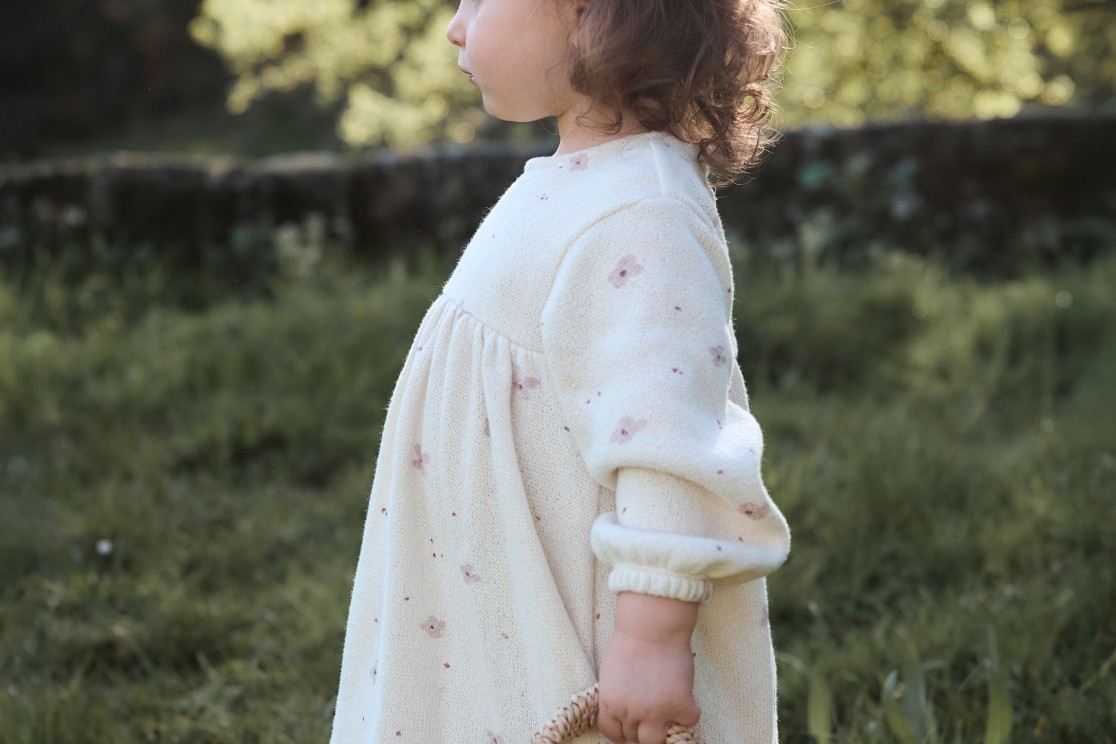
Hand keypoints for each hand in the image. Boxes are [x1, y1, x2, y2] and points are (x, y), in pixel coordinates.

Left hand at [597, 593, 701, 743]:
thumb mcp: (611, 673)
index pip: (612, 733)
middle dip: (642, 727)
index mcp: (610, 702)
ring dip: (663, 728)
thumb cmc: (631, 639)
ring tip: (667, 712)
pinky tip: (686, 697)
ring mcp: (657, 712)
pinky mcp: (680, 705)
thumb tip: (626, 711)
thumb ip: (618, 696)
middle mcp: (631, 712)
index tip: (629, 728)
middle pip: (635, 738)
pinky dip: (689, 712)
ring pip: (658, 741)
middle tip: (651, 712)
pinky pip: (688, 721)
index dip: (621, 732)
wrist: (653, 625)